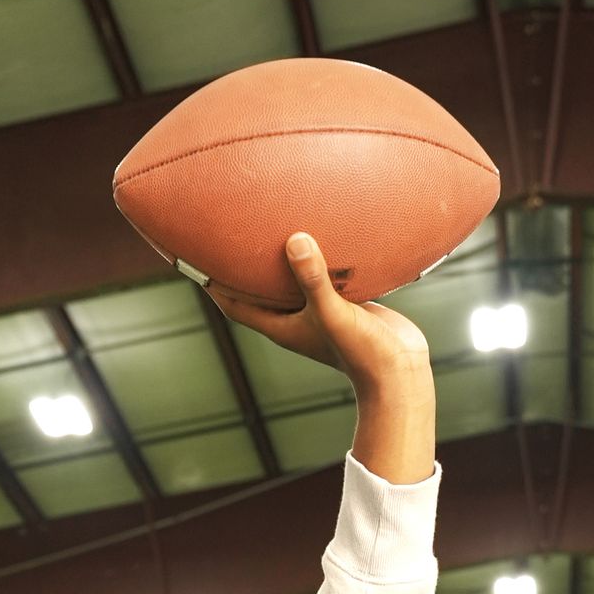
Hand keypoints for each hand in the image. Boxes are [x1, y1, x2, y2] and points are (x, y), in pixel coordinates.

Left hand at [205, 233, 431, 388]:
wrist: (401, 371)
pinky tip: (321, 228)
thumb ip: (313, 278)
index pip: (234, 305)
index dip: (212, 283)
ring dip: (280, 258)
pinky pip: (322, 275)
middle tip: (227, 229)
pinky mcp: (343, 303)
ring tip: (270, 222)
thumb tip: (295, 239)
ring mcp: (319, 311)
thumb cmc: (362, 352)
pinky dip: (317, 256)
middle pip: (257, 289)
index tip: (193, 255)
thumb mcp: (334, 312)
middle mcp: (296, 319)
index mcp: (281, 326)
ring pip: (290, 280)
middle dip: (241, 264)